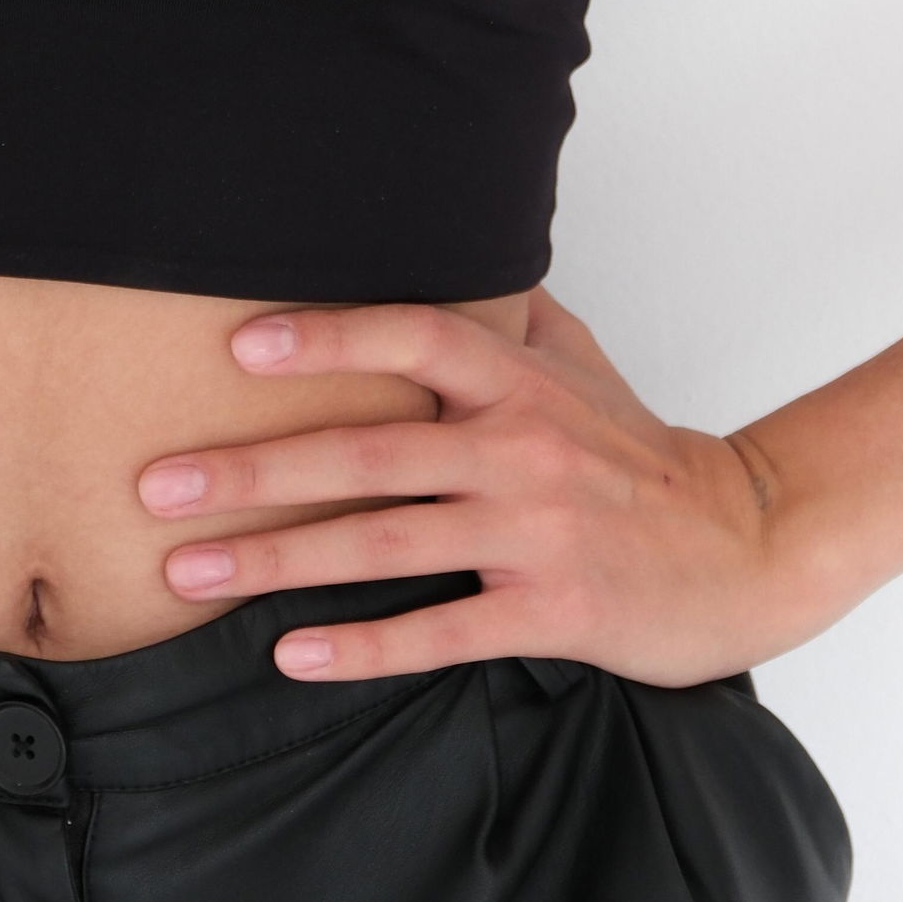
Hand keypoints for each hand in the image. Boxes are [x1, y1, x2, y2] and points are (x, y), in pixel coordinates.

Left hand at [135, 287, 823, 689]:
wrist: (746, 546)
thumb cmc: (643, 454)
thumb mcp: (581, 365)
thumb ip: (507, 315)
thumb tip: (449, 247)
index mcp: (521, 383)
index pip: (416, 339)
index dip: (329, 338)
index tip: (236, 347)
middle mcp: (522, 449)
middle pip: (369, 452)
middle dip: (252, 470)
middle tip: (156, 485)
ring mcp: (536, 533)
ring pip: (385, 544)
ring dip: (276, 560)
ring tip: (187, 573)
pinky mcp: (553, 611)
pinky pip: (440, 631)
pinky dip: (361, 647)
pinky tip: (288, 654)